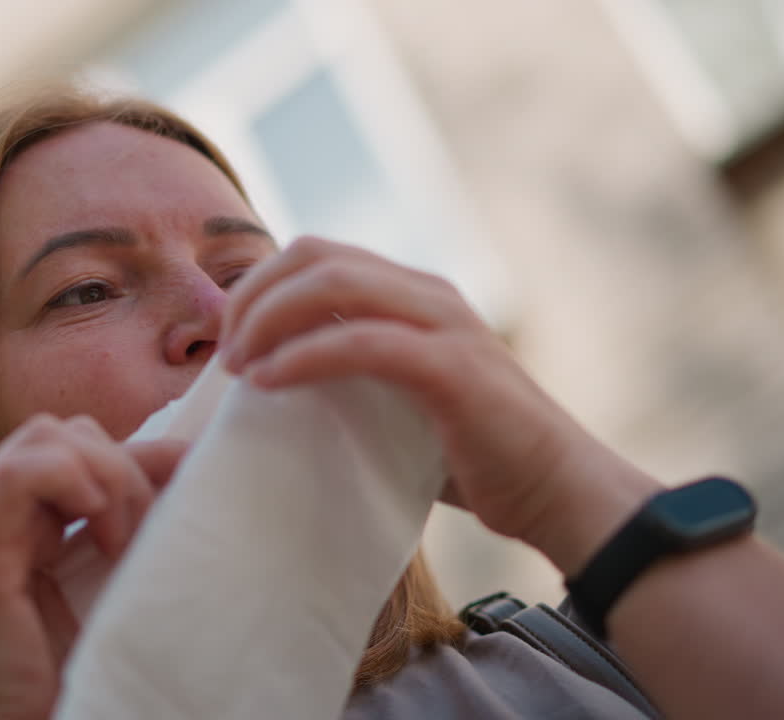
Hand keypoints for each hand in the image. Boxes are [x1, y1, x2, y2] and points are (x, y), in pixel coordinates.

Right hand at [0, 414, 184, 719]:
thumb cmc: (52, 675)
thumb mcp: (110, 586)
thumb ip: (132, 532)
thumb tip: (190, 478)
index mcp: (21, 517)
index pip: (85, 446)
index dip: (145, 453)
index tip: (193, 476)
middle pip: (68, 432)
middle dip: (124, 466)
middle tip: (144, 534)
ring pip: (47, 437)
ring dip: (105, 474)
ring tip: (120, 540)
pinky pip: (17, 474)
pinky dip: (70, 480)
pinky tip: (97, 524)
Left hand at [220, 237, 659, 572]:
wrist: (558, 491)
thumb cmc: (474, 457)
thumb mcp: (401, 403)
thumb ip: (355, 379)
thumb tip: (275, 389)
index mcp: (413, 293)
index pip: (317, 255)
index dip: (260, 285)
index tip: (229, 338)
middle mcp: (427, 293)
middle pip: (314, 254)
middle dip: (253, 294)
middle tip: (225, 353)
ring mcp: (443, 323)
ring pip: (333, 283)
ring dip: (268, 319)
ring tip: (238, 368)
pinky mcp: (451, 367)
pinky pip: (361, 343)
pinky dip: (303, 357)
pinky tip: (268, 383)